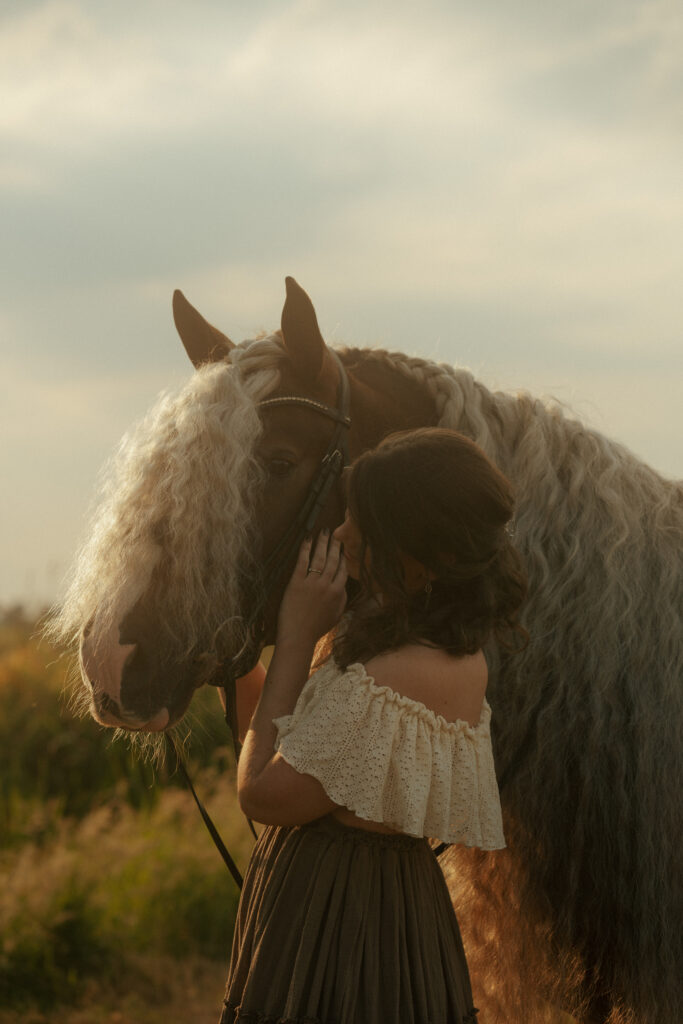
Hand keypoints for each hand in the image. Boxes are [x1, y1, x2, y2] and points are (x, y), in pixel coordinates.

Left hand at [276, 531, 347, 646]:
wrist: (298, 636)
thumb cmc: (316, 628)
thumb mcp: (336, 615)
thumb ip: (342, 599)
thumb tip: (343, 586)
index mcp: (338, 593)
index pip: (343, 570)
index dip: (344, 557)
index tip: (343, 548)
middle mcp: (326, 585)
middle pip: (333, 560)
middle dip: (335, 545)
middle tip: (336, 534)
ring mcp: (312, 583)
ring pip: (320, 558)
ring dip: (322, 543)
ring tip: (324, 531)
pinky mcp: (296, 582)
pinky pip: (302, 561)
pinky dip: (305, 548)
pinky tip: (307, 538)